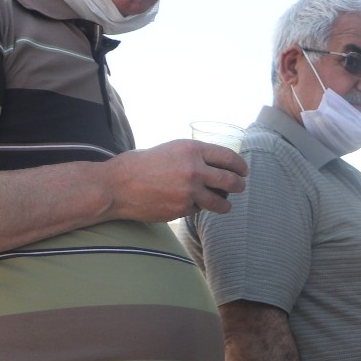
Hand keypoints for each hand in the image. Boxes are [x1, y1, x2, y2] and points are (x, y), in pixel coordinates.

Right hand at [104, 139, 247, 221]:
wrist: (116, 186)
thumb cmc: (140, 164)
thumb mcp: (170, 150)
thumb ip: (193, 156)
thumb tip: (216, 164)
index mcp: (191, 150)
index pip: (229, 157)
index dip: (240, 166)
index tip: (243, 171)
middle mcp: (194, 170)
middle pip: (231, 181)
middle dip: (239, 186)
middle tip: (240, 187)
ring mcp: (189, 192)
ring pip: (220, 202)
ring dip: (225, 204)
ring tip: (225, 204)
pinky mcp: (182, 209)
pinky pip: (198, 210)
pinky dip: (196, 208)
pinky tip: (188, 204)